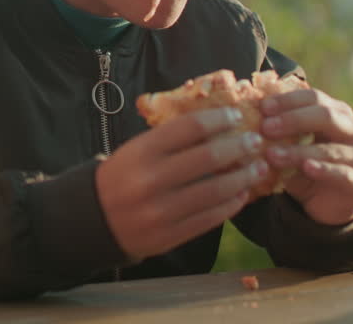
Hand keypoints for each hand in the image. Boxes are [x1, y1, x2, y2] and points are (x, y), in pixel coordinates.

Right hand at [96, 107, 269, 260]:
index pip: (189, 127)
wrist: (95, 219)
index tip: (235, 116)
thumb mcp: (137, 149)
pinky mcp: (169, 235)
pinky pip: (209, 218)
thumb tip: (217, 123)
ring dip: (242, 178)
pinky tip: (242, 194)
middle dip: (238, 147)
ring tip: (257, 168)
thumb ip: (170, 138)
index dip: (218, 119)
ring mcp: (161, 211)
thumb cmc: (123, 176)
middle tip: (255, 141)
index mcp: (142, 151)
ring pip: (214, 191)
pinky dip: (231, 205)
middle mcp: (151, 180)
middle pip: (207, 158)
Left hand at [260, 88, 352, 227]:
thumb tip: (247, 110)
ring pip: (330, 148)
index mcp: (338, 113)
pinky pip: (343, 173)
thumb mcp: (292, 146)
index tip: (262, 107)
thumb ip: (278, 130)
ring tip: (273, 155)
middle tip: (266, 127)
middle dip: (293, 120)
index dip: (288, 101)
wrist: (330, 205)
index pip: (314, 98)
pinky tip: (307, 167)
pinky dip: (324, 169)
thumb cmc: (307, 167)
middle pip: (326, 116)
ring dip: (299, 151)